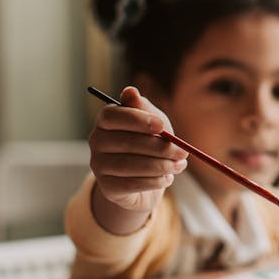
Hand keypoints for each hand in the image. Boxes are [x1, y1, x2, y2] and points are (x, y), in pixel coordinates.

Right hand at [89, 85, 188, 229]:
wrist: (142, 179)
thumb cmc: (149, 142)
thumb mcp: (153, 123)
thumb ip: (144, 109)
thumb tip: (130, 90)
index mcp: (106, 120)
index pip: (113, 115)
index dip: (136, 119)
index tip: (161, 125)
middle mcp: (96, 141)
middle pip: (125, 142)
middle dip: (159, 147)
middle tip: (182, 151)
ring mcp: (98, 165)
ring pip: (129, 165)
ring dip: (160, 166)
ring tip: (178, 165)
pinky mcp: (107, 188)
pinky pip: (131, 185)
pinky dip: (154, 182)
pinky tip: (167, 178)